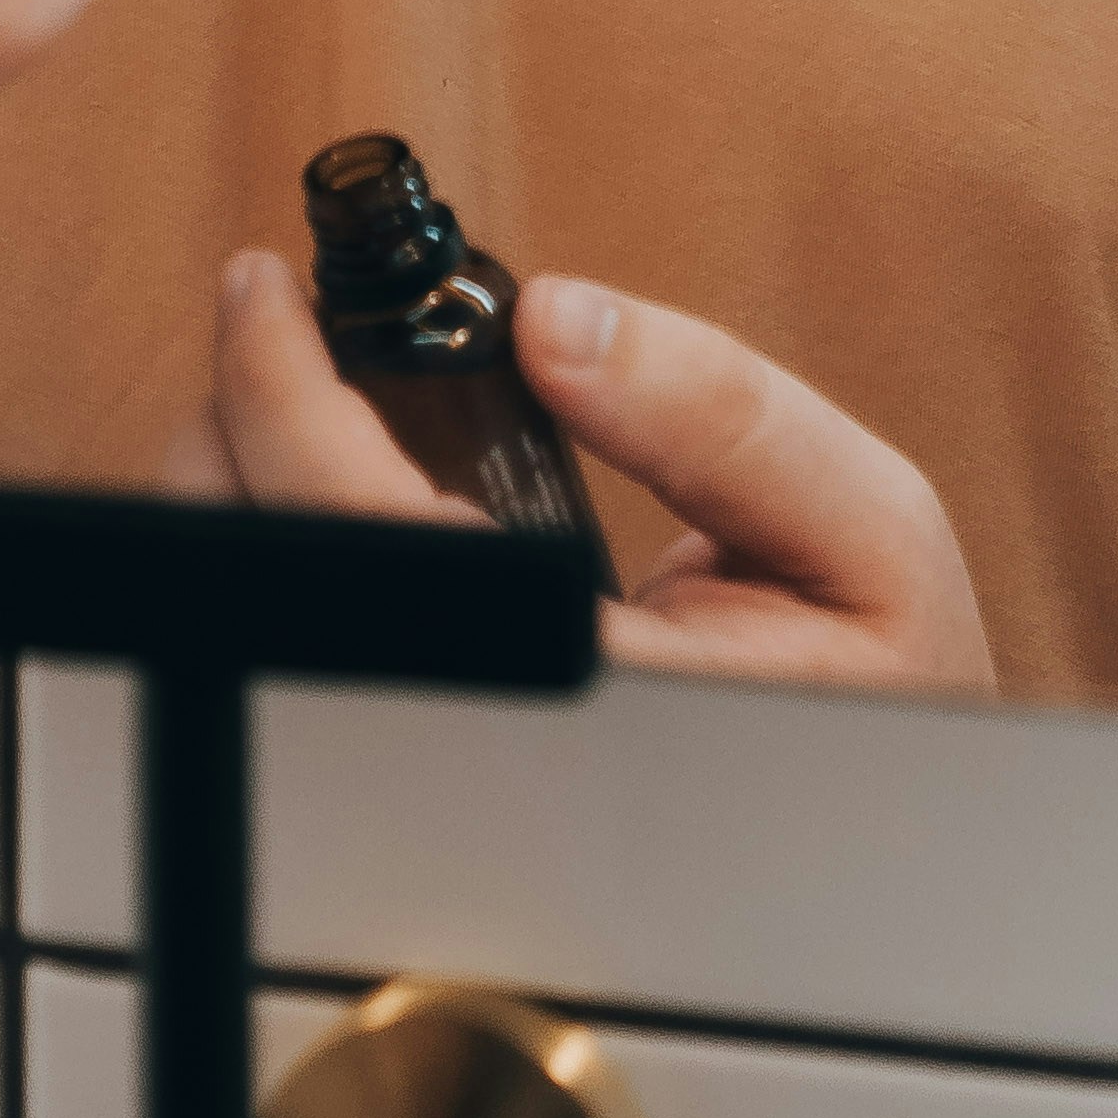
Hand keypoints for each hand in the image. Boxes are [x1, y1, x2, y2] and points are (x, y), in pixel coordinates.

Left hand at [204, 245, 998, 699]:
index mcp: (590, 693)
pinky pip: (314, 640)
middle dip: (230, 432)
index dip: (289, 414)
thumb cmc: (877, 681)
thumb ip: (721, 412)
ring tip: (290, 383)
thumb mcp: (864, 529)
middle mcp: (488, 743)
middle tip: (267, 316)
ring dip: (239, 485)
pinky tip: (321, 473)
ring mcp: (447, 756)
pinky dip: (277, 540)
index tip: (268, 299)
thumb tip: (554, 321)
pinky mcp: (438, 742)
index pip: (373, 545)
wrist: (887, 819)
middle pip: (269, 584)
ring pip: (261, 625)